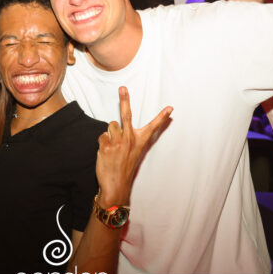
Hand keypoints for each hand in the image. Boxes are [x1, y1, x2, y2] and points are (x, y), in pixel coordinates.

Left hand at [95, 87, 172, 204]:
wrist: (115, 185)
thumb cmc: (124, 168)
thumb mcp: (134, 153)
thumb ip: (131, 138)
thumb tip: (121, 127)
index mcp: (139, 141)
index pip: (153, 127)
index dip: (162, 117)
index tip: (170, 108)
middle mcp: (130, 140)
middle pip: (126, 115)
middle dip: (125, 99)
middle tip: (123, 88)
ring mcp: (118, 142)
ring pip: (110, 126)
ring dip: (110, 133)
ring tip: (113, 147)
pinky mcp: (106, 146)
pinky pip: (102, 136)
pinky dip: (102, 142)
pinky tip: (106, 152)